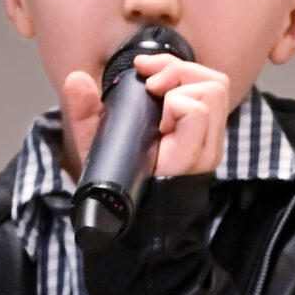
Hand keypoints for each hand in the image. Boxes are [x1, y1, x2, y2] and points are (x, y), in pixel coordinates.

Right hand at [59, 53, 233, 183]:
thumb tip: (77, 80)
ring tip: (159, 84)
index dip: (173, 96)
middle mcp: (204, 151)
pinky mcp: (212, 134)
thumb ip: (84, 116)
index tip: (148, 95)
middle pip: (214, 88)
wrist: (140, 221)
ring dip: (187, 76)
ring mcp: (211, 142)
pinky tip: (167, 92)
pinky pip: (213, 95)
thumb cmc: (121, 189)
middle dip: (180, 73)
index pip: (196, 110)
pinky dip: (190, 84)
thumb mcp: (95, 154)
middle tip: (151, 82)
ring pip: (218, 88)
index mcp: (182, 159)